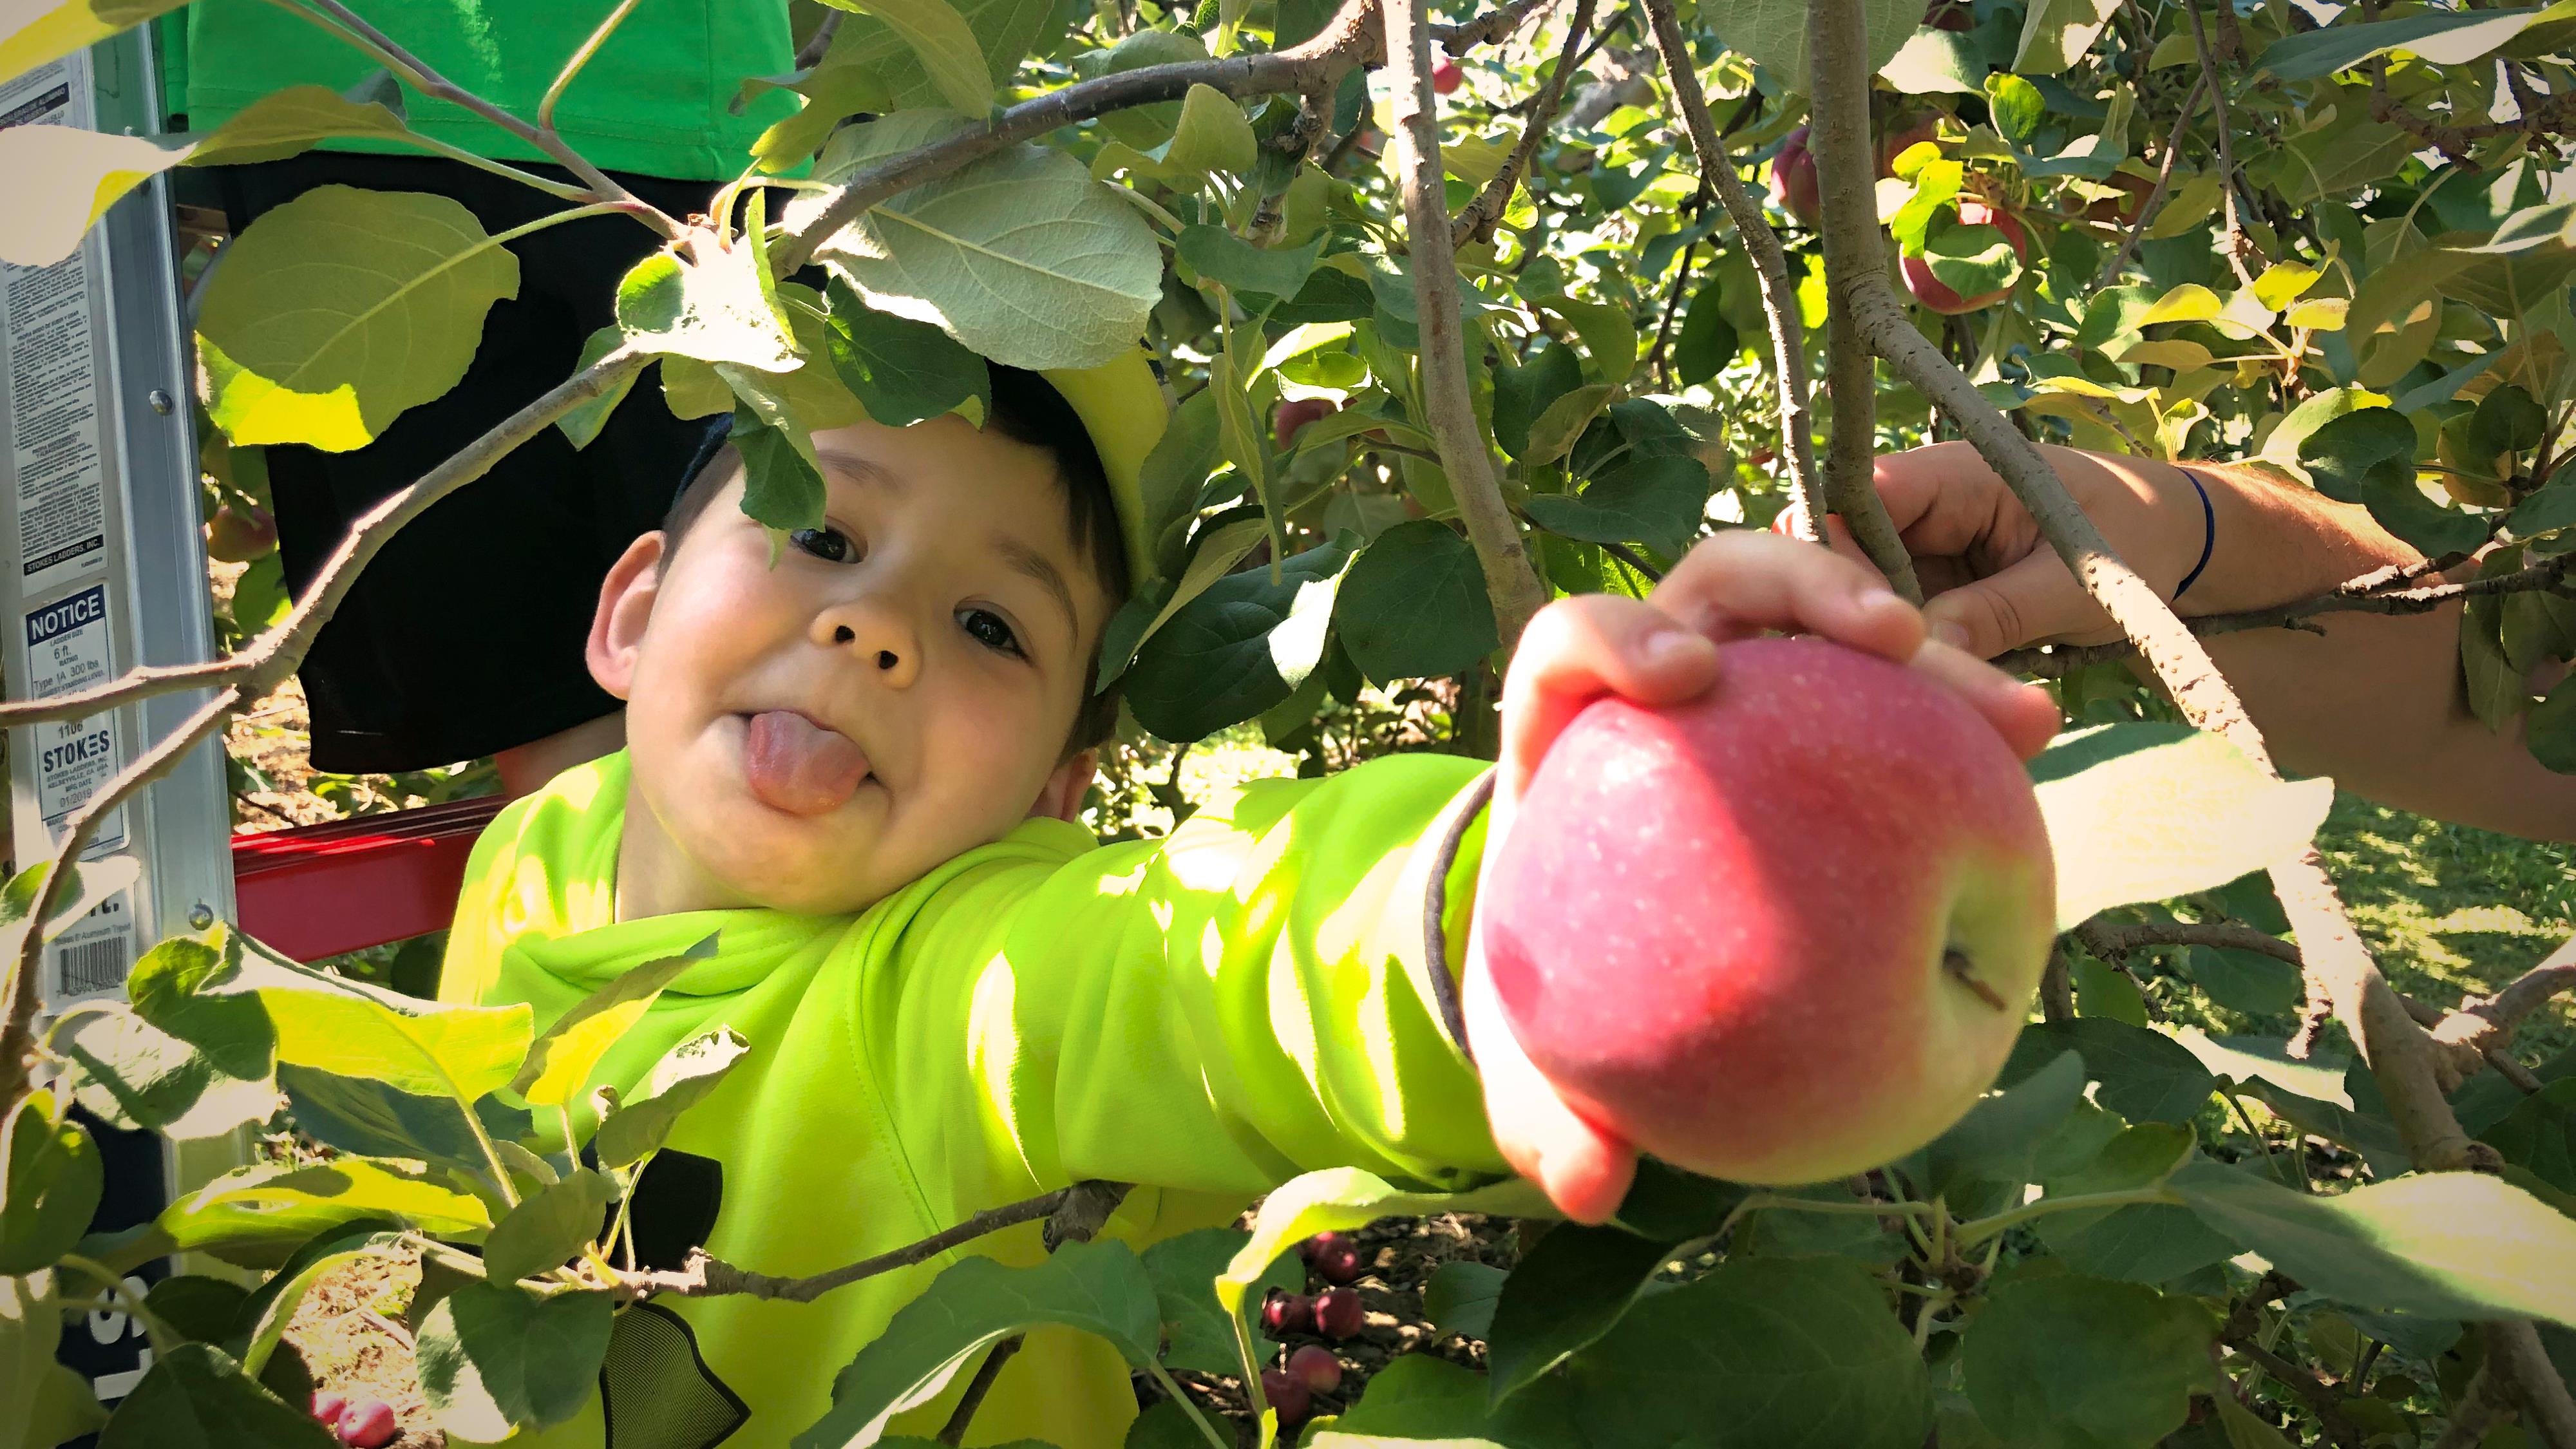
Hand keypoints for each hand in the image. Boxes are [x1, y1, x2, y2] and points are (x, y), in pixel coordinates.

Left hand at [1464, 530, 2059, 1221]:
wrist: (1615, 982)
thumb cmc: (1569, 1006)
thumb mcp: (1548, 1067)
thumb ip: (1550, 1121)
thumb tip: (1591, 1188)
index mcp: (1567, 740)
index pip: (1570, 646)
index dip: (1614, 635)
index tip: (1683, 675)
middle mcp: (1660, 687)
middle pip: (1725, 586)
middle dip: (1805, 585)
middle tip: (1889, 638)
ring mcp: (1757, 691)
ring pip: (1831, 625)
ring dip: (1922, 647)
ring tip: (2012, 712)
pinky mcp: (1833, 719)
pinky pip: (1901, 704)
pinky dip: (1961, 716)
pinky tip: (2033, 745)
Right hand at [1782, 441, 2208, 658]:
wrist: (2177, 547)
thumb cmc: (2136, 541)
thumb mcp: (2072, 583)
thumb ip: (1996, 613)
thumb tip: (1920, 650)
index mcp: (1955, 475)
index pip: (1856, 499)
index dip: (1835, 558)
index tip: (1858, 629)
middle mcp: (1921, 507)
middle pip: (1845, 554)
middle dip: (1856, 616)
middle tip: (1880, 680)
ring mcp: (1921, 550)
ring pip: (1865, 597)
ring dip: (1880, 646)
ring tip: (1904, 694)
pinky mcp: (1931, 588)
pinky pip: (1897, 623)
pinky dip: (1907, 658)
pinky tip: (1920, 692)